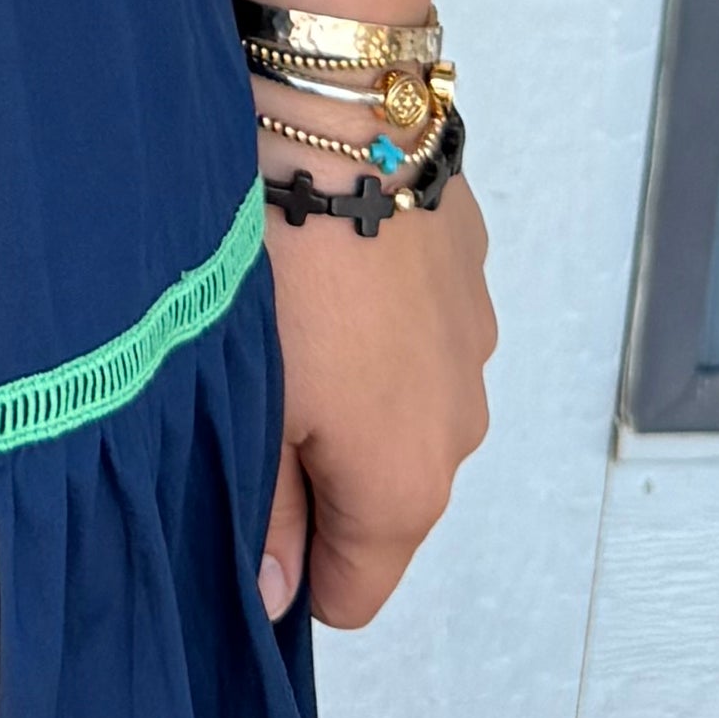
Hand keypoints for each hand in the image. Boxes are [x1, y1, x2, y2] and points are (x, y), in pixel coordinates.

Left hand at [256, 169, 494, 626]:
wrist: (338, 120)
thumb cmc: (282, 268)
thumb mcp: (251, 405)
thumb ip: (264, 512)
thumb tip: (274, 597)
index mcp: (405, 487)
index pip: (353, 594)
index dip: (292, 570)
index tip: (245, 509)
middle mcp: (459, 431)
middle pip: (381, 500)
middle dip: (316, 471)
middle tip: (251, 389)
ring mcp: (474, 348)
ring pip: (401, 408)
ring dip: (350, 389)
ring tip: (287, 315)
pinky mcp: (471, 276)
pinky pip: (418, 332)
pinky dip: (378, 320)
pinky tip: (326, 264)